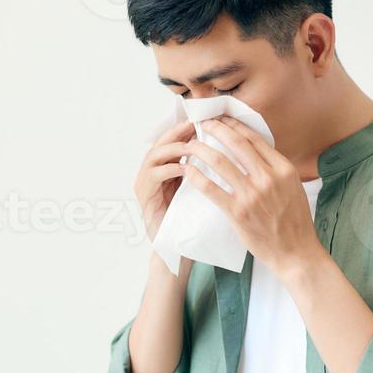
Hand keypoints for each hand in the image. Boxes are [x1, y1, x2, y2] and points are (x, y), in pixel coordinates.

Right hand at [134, 118, 196, 244]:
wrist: (180, 253)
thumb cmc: (194, 222)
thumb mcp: (202, 190)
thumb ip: (206, 171)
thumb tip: (228, 150)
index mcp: (167, 170)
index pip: (173, 141)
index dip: (186, 129)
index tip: (205, 120)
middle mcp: (152, 174)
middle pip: (161, 142)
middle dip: (178, 132)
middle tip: (195, 124)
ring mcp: (146, 186)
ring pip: (154, 155)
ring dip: (174, 148)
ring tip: (192, 145)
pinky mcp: (145, 199)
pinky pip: (153, 176)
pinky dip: (169, 169)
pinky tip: (185, 167)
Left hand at [181, 115, 324, 277]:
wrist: (296, 253)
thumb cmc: (294, 222)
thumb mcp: (293, 188)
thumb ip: (275, 170)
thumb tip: (255, 152)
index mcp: (284, 169)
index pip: (254, 138)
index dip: (234, 125)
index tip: (221, 119)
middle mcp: (268, 178)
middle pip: (235, 144)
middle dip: (215, 129)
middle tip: (201, 124)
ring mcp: (252, 195)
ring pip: (219, 162)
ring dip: (200, 149)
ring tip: (189, 145)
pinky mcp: (238, 212)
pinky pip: (211, 188)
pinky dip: (196, 176)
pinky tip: (188, 170)